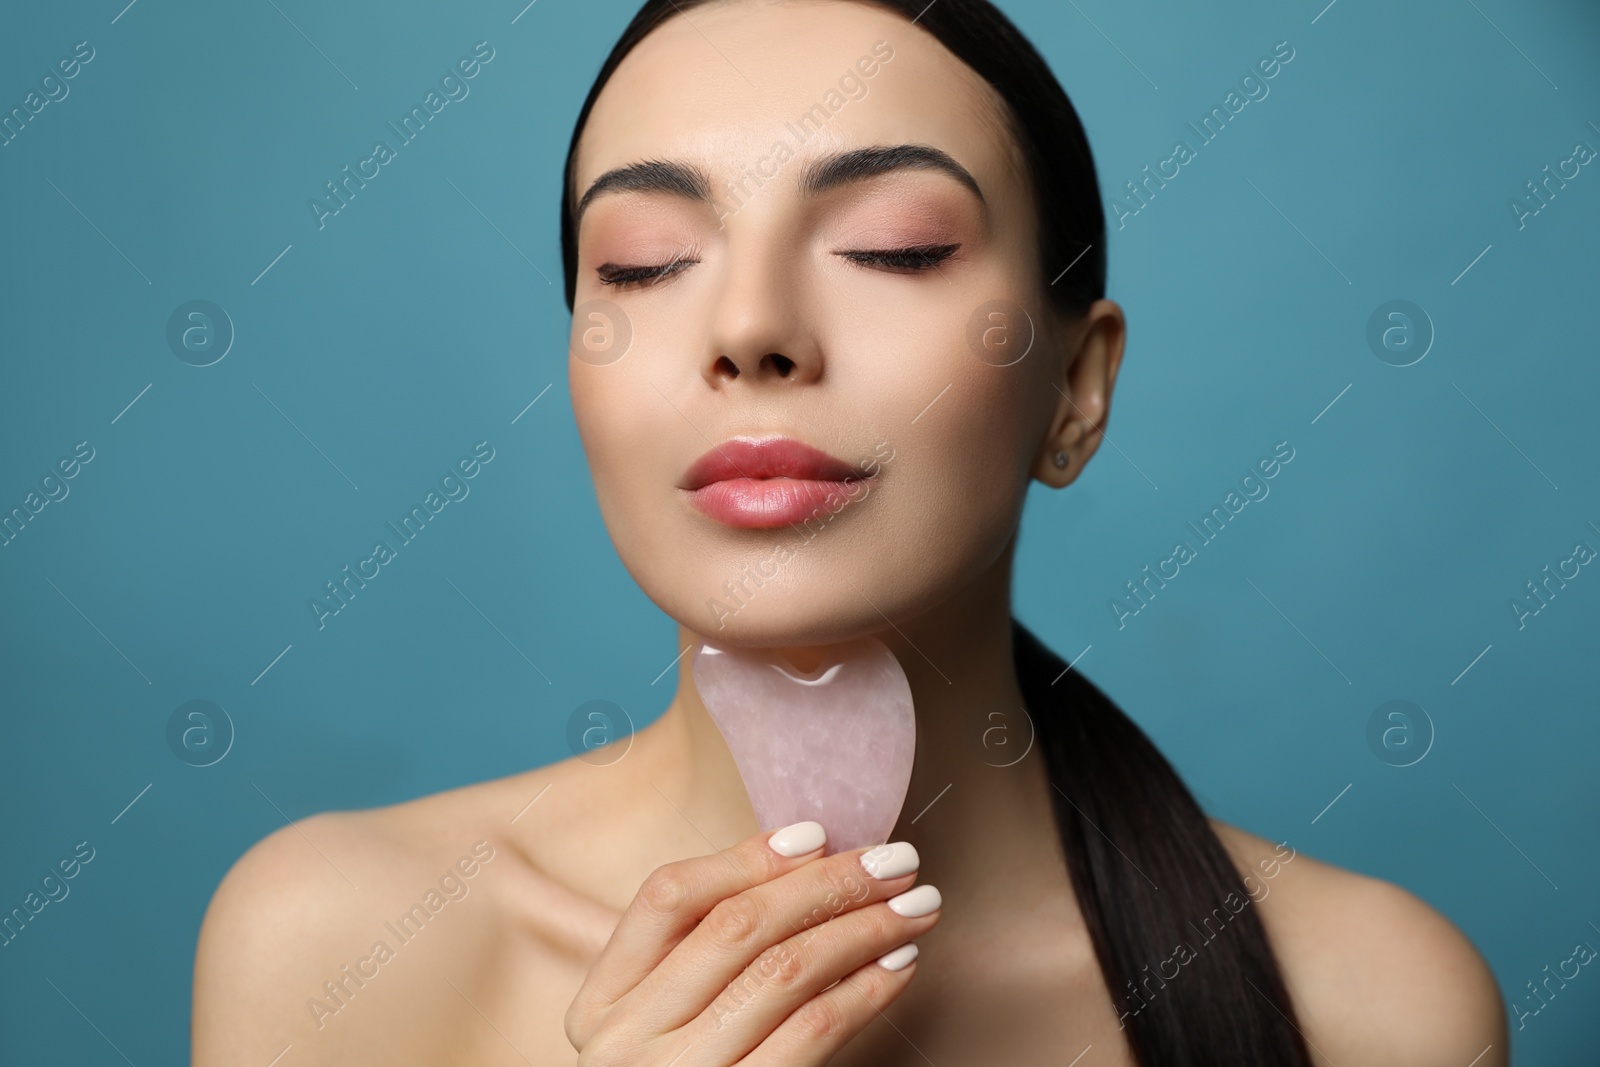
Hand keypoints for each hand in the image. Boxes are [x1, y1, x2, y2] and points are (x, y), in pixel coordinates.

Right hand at [565, 821, 940, 1065]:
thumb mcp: (660, 1018)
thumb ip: (701, 951)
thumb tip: (806, 857)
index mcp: (601, 1001)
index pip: (667, 897)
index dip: (746, 857)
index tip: (818, 833)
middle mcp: (628, 1039)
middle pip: (737, 928)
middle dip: (827, 884)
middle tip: (895, 861)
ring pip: (784, 972)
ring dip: (862, 929)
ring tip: (914, 908)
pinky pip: (814, 1033)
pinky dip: (865, 991)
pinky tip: (898, 966)